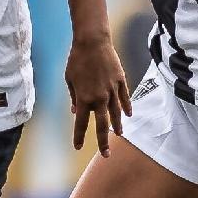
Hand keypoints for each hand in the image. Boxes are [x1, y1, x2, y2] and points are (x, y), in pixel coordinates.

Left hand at [65, 36, 132, 156]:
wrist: (92, 42)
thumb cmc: (77, 60)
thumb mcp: (69, 79)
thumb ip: (74, 97)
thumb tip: (77, 111)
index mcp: (84, 98)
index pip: (82, 123)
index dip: (79, 136)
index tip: (78, 146)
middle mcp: (99, 97)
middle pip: (103, 125)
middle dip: (103, 141)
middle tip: (106, 154)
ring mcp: (112, 90)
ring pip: (116, 113)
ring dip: (117, 126)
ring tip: (119, 135)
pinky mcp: (120, 81)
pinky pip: (125, 98)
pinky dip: (127, 107)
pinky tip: (129, 115)